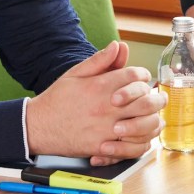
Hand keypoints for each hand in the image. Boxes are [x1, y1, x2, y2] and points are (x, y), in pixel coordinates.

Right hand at [25, 41, 165, 165]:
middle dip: (156, 98)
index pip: (136, 76)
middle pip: (146, 100)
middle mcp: (106, 107)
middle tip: (156, 98)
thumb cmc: (57, 99)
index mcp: (100, 86)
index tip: (142, 80)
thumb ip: (99, 60)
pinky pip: (132, 147)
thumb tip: (117, 46)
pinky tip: (141, 136)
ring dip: (153, 120)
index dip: (143, 76)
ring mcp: (106, 128)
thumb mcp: (75, 73)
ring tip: (152, 118)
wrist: (37, 126)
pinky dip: (142, 142)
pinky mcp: (103, 147)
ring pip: (144, 125)